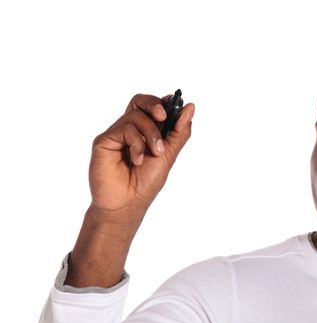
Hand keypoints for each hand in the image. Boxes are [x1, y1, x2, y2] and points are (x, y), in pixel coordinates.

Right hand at [64, 94, 193, 287]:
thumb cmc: (146, 183)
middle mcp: (130, 130)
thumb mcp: (169, 155)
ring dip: (151, 134)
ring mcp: (116, 134)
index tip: (175, 102)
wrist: (128, 203)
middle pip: (139, 101)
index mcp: (145, 131)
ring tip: (155, 153)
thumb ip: (179, 132)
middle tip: (164, 117)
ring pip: (135, 116)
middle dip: (155, 105)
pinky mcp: (104, 141)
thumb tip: (190, 106)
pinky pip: (125, 129)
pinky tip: (137, 161)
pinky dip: (137, 144)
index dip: (163, 102)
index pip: (152, 107)